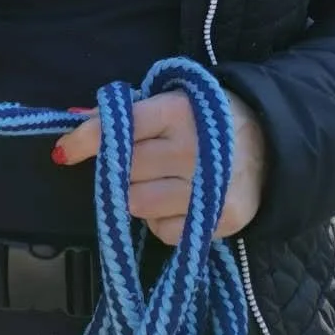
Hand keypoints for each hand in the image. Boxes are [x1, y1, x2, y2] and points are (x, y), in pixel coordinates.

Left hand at [53, 89, 267, 245]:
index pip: (123, 126)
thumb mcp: (168, 103)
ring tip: (162, 181)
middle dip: (122, 169)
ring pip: (139, 205)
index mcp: (179, 111)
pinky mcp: (224, 219)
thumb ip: (122, 114)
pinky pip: (164, 231)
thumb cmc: (203, 119)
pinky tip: (180, 201)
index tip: (64, 151)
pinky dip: (162, 220)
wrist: (270, 142)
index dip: (89, 139)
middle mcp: (194, 148)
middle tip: (139, 162)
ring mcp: (211, 187)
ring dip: (139, 196)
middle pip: (126, 171)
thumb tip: (71, 123)